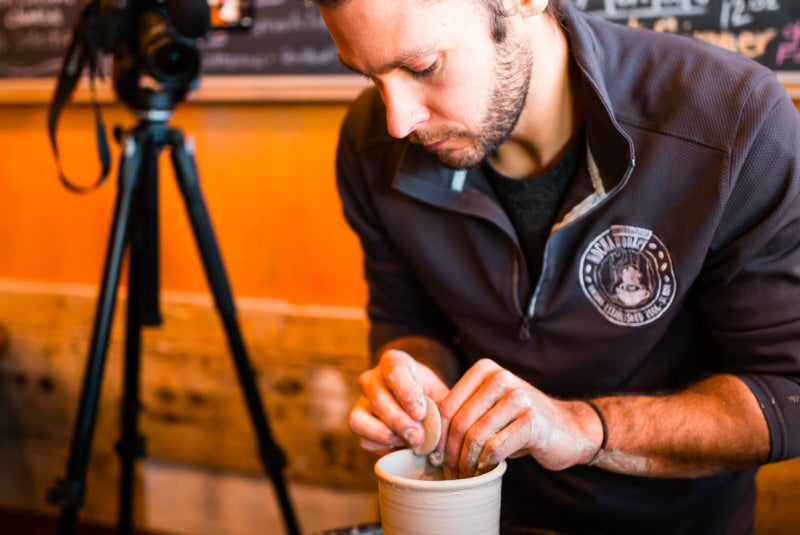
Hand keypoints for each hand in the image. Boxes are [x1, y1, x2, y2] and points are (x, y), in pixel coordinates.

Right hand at [349, 349, 449, 454]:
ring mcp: (361, 401)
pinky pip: (363, 439)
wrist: (419, 403)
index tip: (420, 413)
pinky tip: (401, 447)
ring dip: (385, 436)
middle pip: (378, 398)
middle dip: (399, 421)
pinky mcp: (358, 423)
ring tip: (408, 443)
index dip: (407, 394)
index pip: (395, 372)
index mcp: (393, 362)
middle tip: (418, 437)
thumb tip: (437, 428)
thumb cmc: (430, 395)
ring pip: (360, 419)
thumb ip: (441, 405)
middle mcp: (371, 378)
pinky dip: (382, 447)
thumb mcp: (440, 392)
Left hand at [433, 359, 601, 477]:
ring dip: (466, 461)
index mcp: (485, 370)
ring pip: (476, 436)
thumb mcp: (489, 408)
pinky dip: (486, 463)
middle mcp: (501, 378)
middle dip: (450, 451)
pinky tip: (485, 469)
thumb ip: (463, 411)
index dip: (437, 434)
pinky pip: (496, 447)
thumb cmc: (519, 422)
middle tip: (448, 470)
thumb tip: (426, 435)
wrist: (568, 429)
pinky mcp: (532, 421)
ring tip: (464, 473)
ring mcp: (519, 398)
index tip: (434, 455)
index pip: (448, 405)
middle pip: (460, 421)